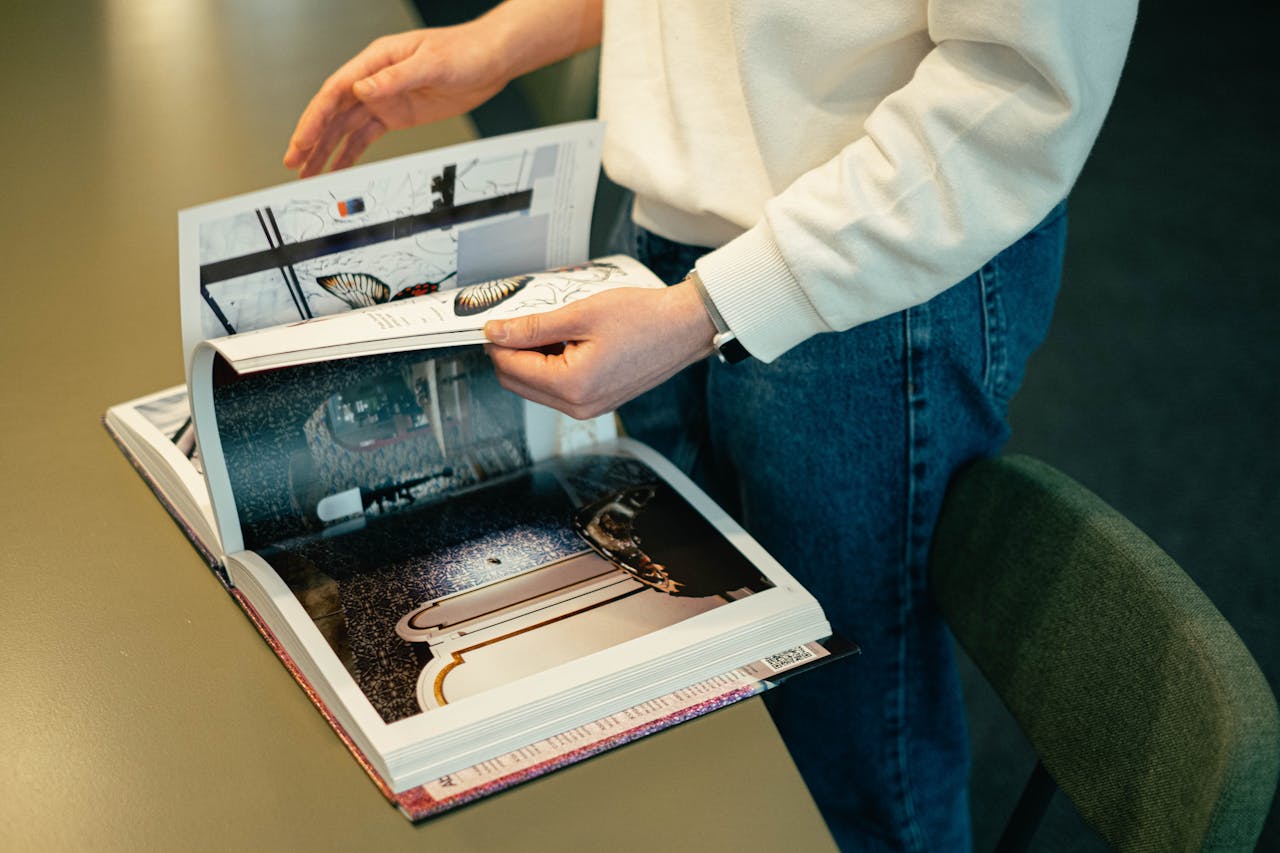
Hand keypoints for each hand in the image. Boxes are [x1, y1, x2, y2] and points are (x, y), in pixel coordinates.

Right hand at [282, 25, 509, 177]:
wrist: (491, 59)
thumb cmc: (464, 50)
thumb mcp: (431, 63)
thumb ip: (395, 78)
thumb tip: (362, 88)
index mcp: (376, 61)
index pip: (335, 91)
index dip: (315, 118)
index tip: (302, 140)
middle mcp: (374, 79)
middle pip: (333, 112)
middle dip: (311, 138)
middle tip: (294, 163)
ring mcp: (384, 98)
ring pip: (345, 127)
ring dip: (326, 149)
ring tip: (308, 172)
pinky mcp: (397, 115)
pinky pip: (366, 136)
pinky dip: (351, 153)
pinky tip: (337, 167)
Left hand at [484, 283, 716, 418]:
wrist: (684, 328)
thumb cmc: (644, 319)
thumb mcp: (581, 314)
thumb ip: (533, 327)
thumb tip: (498, 333)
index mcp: (572, 385)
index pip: (511, 368)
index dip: (496, 343)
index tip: (493, 321)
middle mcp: (579, 406)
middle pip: (518, 383)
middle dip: (509, 353)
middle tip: (514, 322)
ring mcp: (589, 408)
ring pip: (536, 387)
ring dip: (530, 360)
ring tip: (547, 327)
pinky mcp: (598, 402)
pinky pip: (558, 389)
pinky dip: (551, 366)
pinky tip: (563, 340)